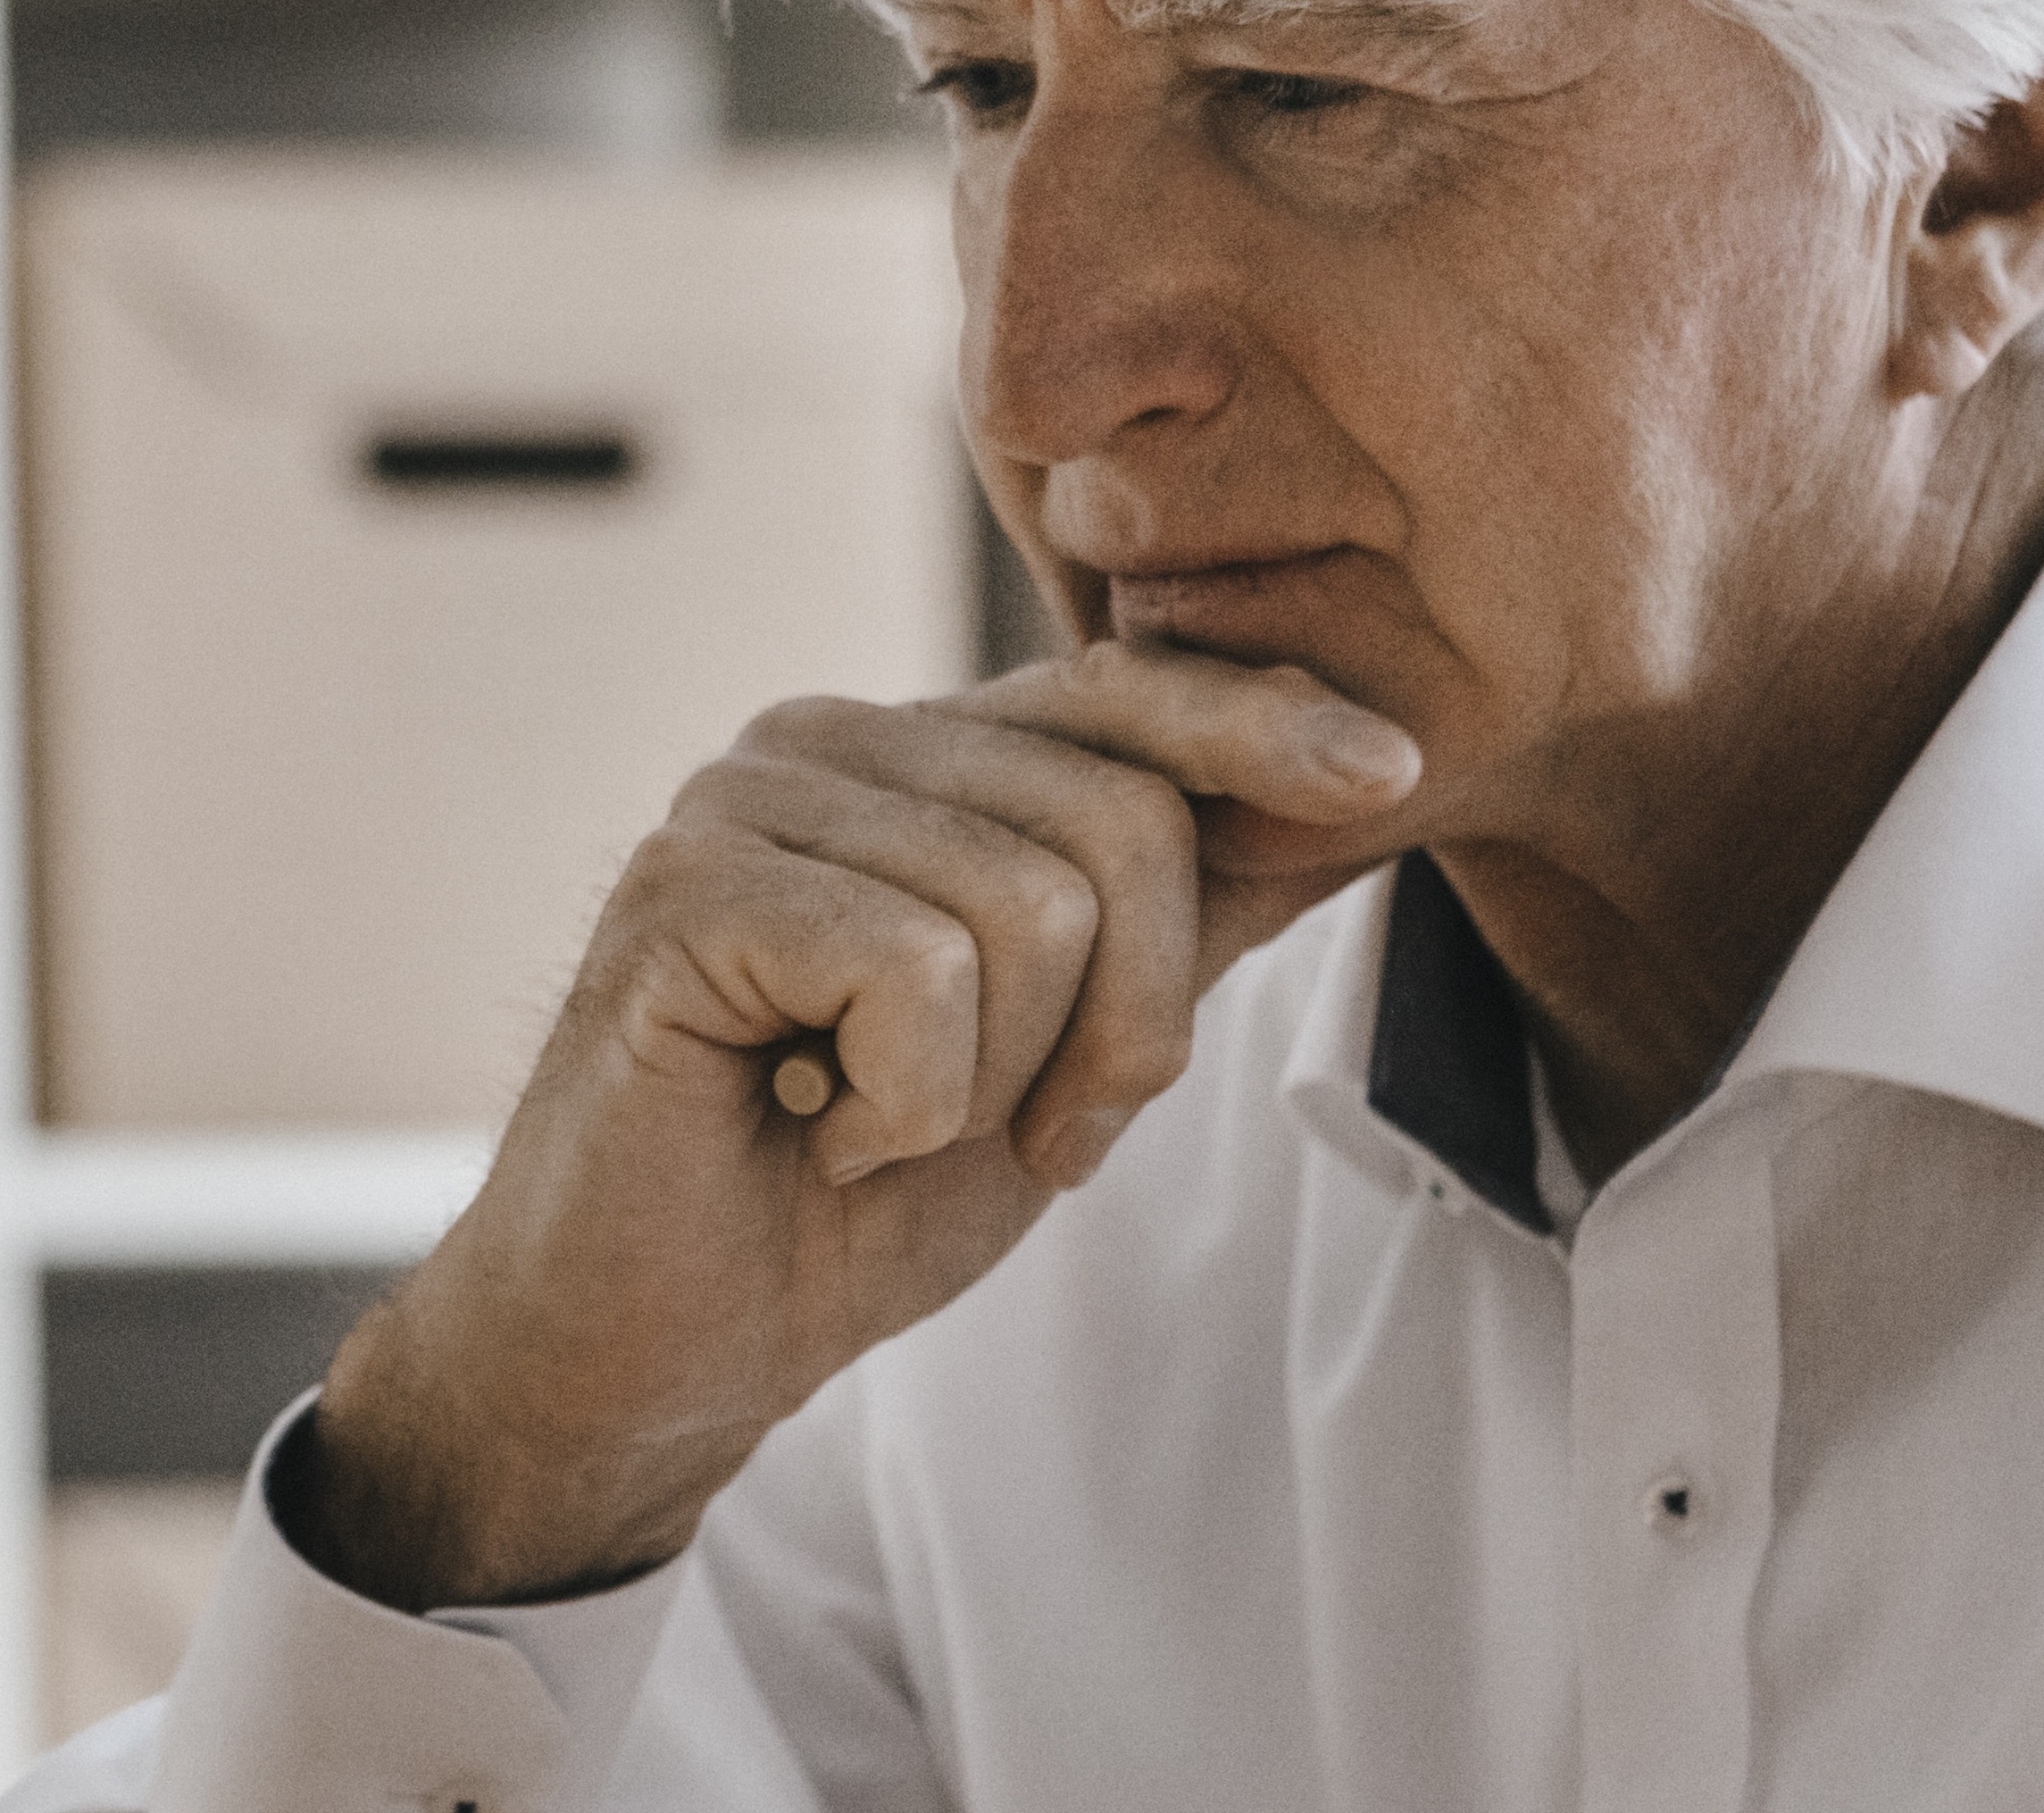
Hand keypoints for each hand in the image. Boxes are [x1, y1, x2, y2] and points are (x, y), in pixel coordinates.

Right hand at [297, 642, 1417, 1609]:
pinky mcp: (687, 888)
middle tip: (1032, 1136)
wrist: (656, 1348)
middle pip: (1118, 818)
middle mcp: (826, 742)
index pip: (1124, 695)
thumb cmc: (845, 1204)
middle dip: (1129, 1023)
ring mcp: (745, 800)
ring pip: (1030, 907)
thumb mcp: (1058, 1058)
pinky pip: (915, 973)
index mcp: (914, 758)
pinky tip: (814, 1126)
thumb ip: (1171, 927)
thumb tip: (1351, 802)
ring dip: (995, 1082)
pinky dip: (901, 1101)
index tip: (1387, 777)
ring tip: (881, 1127)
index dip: (1259, 728)